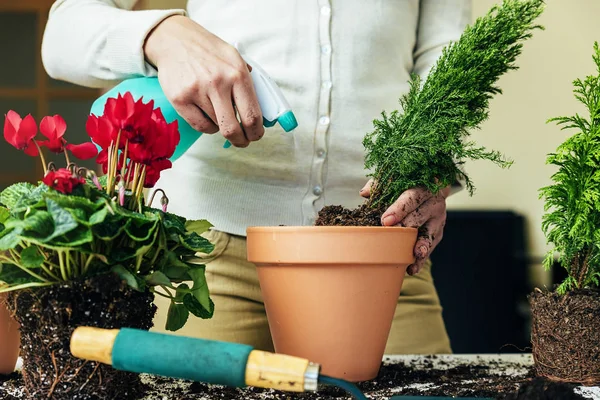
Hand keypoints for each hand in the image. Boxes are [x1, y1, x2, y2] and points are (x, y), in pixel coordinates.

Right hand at [144, 16, 263, 147]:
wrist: (175, 40)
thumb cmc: (209, 52)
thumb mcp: (235, 59)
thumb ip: (249, 83)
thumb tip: (263, 112)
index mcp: (238, 74)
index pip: (252, 115)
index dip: (256, 132)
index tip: (256, 135)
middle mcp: (218, 83)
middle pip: (233, 129)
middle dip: (241, 141)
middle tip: (242, 141)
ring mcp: (197, 91)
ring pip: (216, 127)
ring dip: (221, 125)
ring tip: (218, 110)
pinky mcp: (180, 99)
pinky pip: (200, 126)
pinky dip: (207, 126)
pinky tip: (207, 114)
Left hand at [360, 180, 449, 274]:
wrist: (434, 188)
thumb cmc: (409, 185)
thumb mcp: (397, 179)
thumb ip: (379, 184)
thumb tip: (365, 193)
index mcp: (423, 189)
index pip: (411, 199)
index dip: (399, 210)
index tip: (385, 221)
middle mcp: (434, 204)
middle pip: (419, 218)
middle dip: (406, 230)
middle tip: (392, 240)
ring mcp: (438, 220)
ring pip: (428, 235)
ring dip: (420, 247)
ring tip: (414, 257)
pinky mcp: (438, 233)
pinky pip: (430, 247)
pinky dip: (421, 259)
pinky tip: (412, 268)